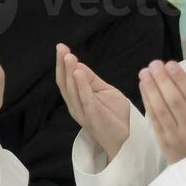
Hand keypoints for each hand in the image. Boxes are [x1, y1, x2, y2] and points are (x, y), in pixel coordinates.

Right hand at [55, 42, 131, 160]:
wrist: (124, 137)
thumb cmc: (113, 114)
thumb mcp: (104, 90)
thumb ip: (92, 79)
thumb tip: (78, 65)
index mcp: (76, 98)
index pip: (66, 78)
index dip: (63, 63)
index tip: (62, 47)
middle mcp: (75, 104)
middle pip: (64, 83)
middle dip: (61, 65)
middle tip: (61, 48)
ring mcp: (82, 111)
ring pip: (71, 89)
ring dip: (69, 72)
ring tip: (68, 56)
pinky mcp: (92, 115)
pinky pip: (85, 98)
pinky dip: (81, 85)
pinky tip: (78, 73)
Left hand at [138, 60, 185, 163]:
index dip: (180, 79)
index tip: (171, 64)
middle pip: (174, 101)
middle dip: (162, 80)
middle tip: (154, 64)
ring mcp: (175, 137)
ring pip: (161, 110)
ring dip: (151, 89)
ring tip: (145, 73)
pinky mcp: (163, 143)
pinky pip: (154, 120)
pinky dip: (148, 103)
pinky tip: (144, 89)